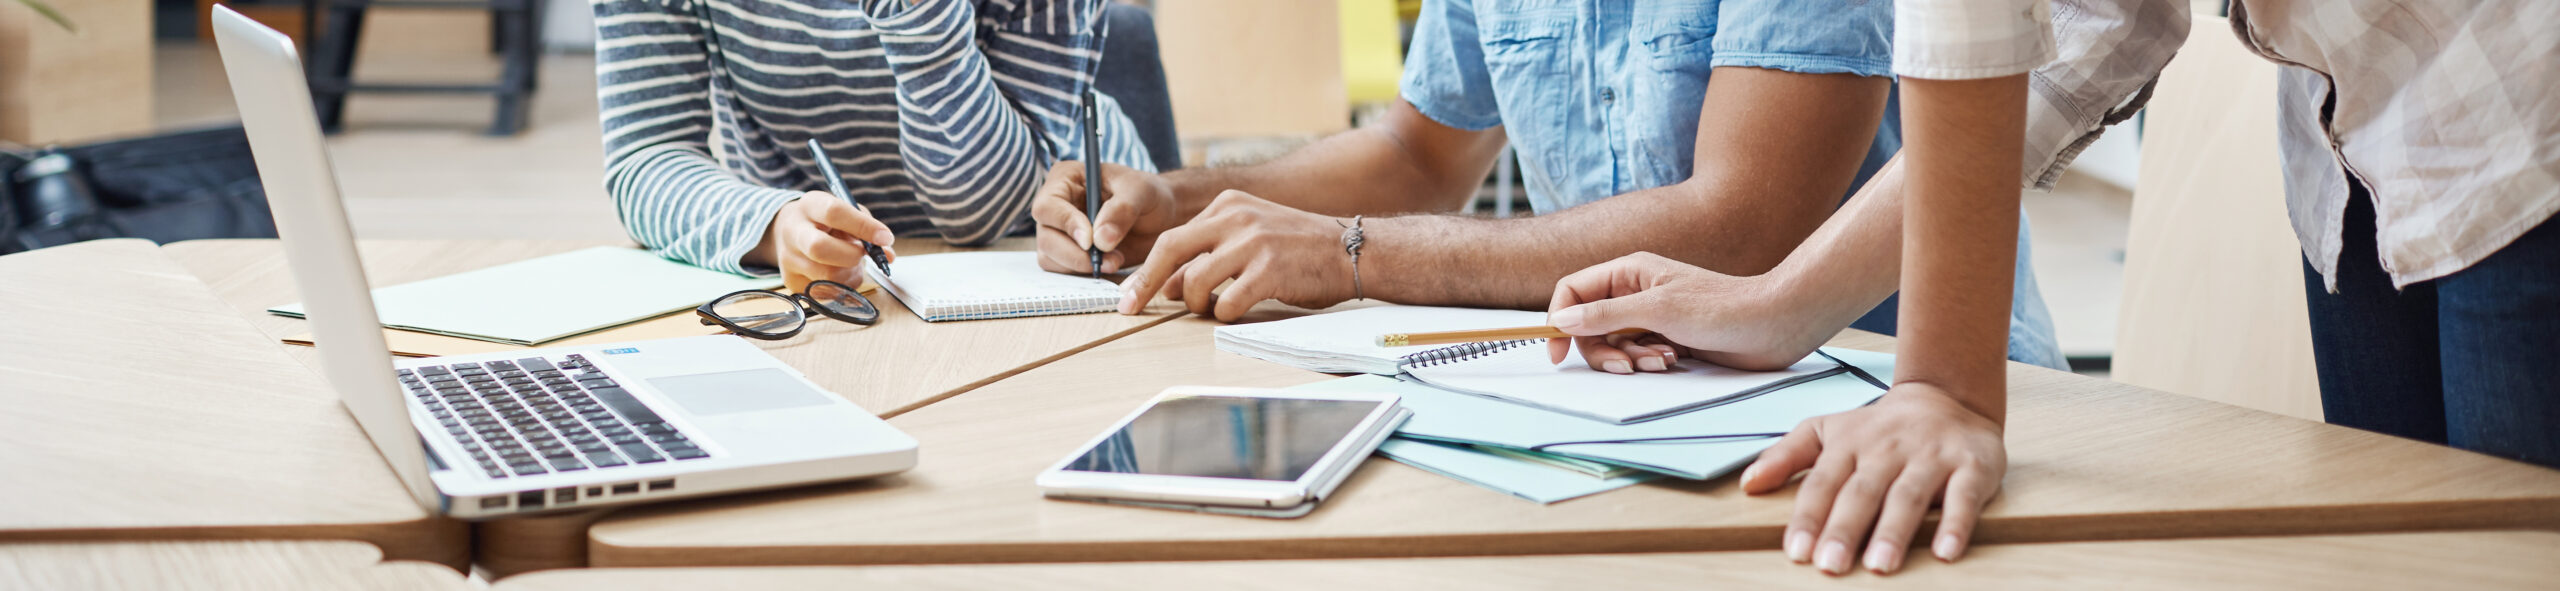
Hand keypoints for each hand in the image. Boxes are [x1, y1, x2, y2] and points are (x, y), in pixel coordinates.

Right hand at [752, 192, 896, 292]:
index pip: (834, 213)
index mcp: (810, 205)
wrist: (791, 230)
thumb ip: (868, 228)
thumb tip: (888, 255)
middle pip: (820, 248)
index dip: (863, 226)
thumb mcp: (847, 212)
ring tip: (850, 261)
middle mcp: (793, 231)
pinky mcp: (792, 281)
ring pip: (826, 275)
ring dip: (850, 272)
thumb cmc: (827, 221)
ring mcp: (788, 259)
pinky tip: (840, 272)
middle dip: (851, 255)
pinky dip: (843, 285)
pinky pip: (826, 292)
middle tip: (863, 253)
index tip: (885, 238)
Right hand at [1029, 161, 1181, 275]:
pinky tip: (1110, 266)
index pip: (1048, 206)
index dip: (1066, 225)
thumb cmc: (1149, 195)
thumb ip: (1122, 210)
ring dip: (1082, 267)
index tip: (1091, 241)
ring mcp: (1059, 232)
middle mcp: (1056, 206)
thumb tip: (1099, 239)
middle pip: (1046, 237)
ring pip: (1051, 258)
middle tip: (1109, 260)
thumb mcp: (1141, 192)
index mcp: (1065, 179)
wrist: (1162, 217)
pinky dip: (1085, 275)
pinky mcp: (1068, 254)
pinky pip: (1064, 271)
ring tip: (1116, 260)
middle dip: (1075, 254)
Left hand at [1118, 190, 1354, 320]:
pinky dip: (1224, 315)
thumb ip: (1210, 253)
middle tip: (1130, 308)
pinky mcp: (1269, 271)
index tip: (1131, 294)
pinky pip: (1226, 303)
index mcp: (1227, 205)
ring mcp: (1253, 243)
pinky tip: (1236, 312)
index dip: (1147, 269)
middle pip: (1170, 250)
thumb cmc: (1299, 249)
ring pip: (1194, 281)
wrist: (1352, 250)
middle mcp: (1236, 218)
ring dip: (1195, 304)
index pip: (1172, 237)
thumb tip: (1165, 285)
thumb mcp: (1251, 235)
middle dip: (1144, 283)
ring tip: (1210, 308)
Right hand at [1543, 252, 1827, 371]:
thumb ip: (1605, 314)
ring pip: (1614, 344)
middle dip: (1603, 350)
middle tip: (1626, 366)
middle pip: (1589, 325)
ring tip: (1663, 361)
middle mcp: (1634, 292)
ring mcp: (1650, 317)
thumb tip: (1561, 320)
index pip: (1573, 291)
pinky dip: (1649, 364)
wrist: (1772, 324)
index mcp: (1628, 272)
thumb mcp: (1657, 310)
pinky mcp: (1666, 339)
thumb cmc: (1721, 308)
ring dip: (1631, 359)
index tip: (1558, 352)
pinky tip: (1674, 362)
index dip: (1559, 319)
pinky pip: (1638, 356)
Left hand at [1739, 382, 2005, 574]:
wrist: (1947, 397)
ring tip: (1879, 566)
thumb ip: (1786, 456)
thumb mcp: (1827, 431)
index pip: (1823, 483)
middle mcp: (1887, 450)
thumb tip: (1747, 484)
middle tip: (1830, 566)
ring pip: (1908, 496)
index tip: (1796, 552)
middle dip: (1845, 530)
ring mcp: (1930, 457)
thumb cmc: (1879, 428)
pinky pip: (1964, 497)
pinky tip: (1945, 553)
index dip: (1809, 518)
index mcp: (1849, 444)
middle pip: (1862, 492)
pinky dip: (1956, 524)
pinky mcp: (1971, 466)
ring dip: (1893, 532)